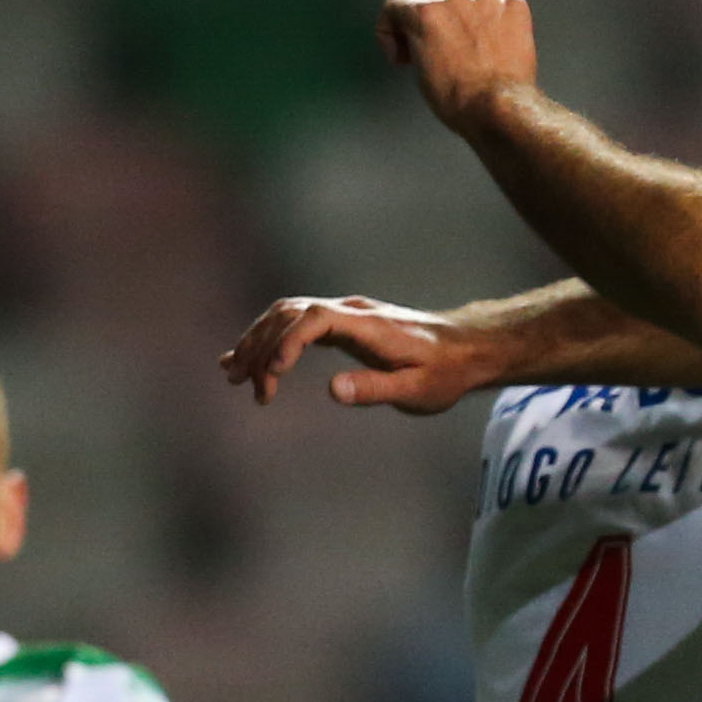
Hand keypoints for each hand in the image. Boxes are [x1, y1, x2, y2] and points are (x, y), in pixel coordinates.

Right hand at [225, 296, 486, 412]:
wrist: (466, 349)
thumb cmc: (445, 372)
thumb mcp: (418, 390)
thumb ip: (376, 388)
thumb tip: (331, 390)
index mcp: (369, 325)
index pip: (315, 318)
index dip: (287, 342)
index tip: (272, 375)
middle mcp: (352, 311)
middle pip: (291, 314)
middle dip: (261, 346)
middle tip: (243, 384)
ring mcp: (345, 314)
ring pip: (287, 316)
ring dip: (259, 342)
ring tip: (235, 376)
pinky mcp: (342, 324)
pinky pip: (297, 325)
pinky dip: (270, 341)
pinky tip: (249, 363)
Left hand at [382, 0, 540, 124]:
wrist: (497, 108)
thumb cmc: (505, 99)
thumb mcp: (513, 56)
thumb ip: (493, 36)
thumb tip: (467, 44)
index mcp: (510, 6)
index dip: (455, 1)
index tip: (450, 27)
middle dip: (431, 2)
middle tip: (426, 36)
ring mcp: (454, 2)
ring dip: (410, 15)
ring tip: (412, 50)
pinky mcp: (426, 14)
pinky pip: (393, 5)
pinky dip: (388, 30)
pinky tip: (400, 57)